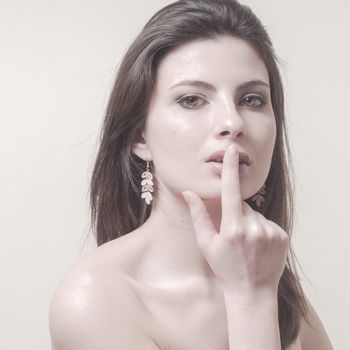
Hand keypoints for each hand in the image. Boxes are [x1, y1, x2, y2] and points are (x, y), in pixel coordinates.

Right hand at [182, 145, 288, 292]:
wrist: (253, 291)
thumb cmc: (225, 268)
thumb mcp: (206, 244)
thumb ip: (198, 216)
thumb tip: (189, 193)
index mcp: (232, 228)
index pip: (230, 191)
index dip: (230, 169)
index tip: (232, 151)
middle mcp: (253, 227)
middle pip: (242, 205)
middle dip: (236, 213)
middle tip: (234, 236)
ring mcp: (270, 231)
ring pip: (255, 214)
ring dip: (249, 222)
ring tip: (247, 244)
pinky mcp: (282, 235)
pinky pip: (268, 222)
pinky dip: (261, 229)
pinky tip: (258, 246)